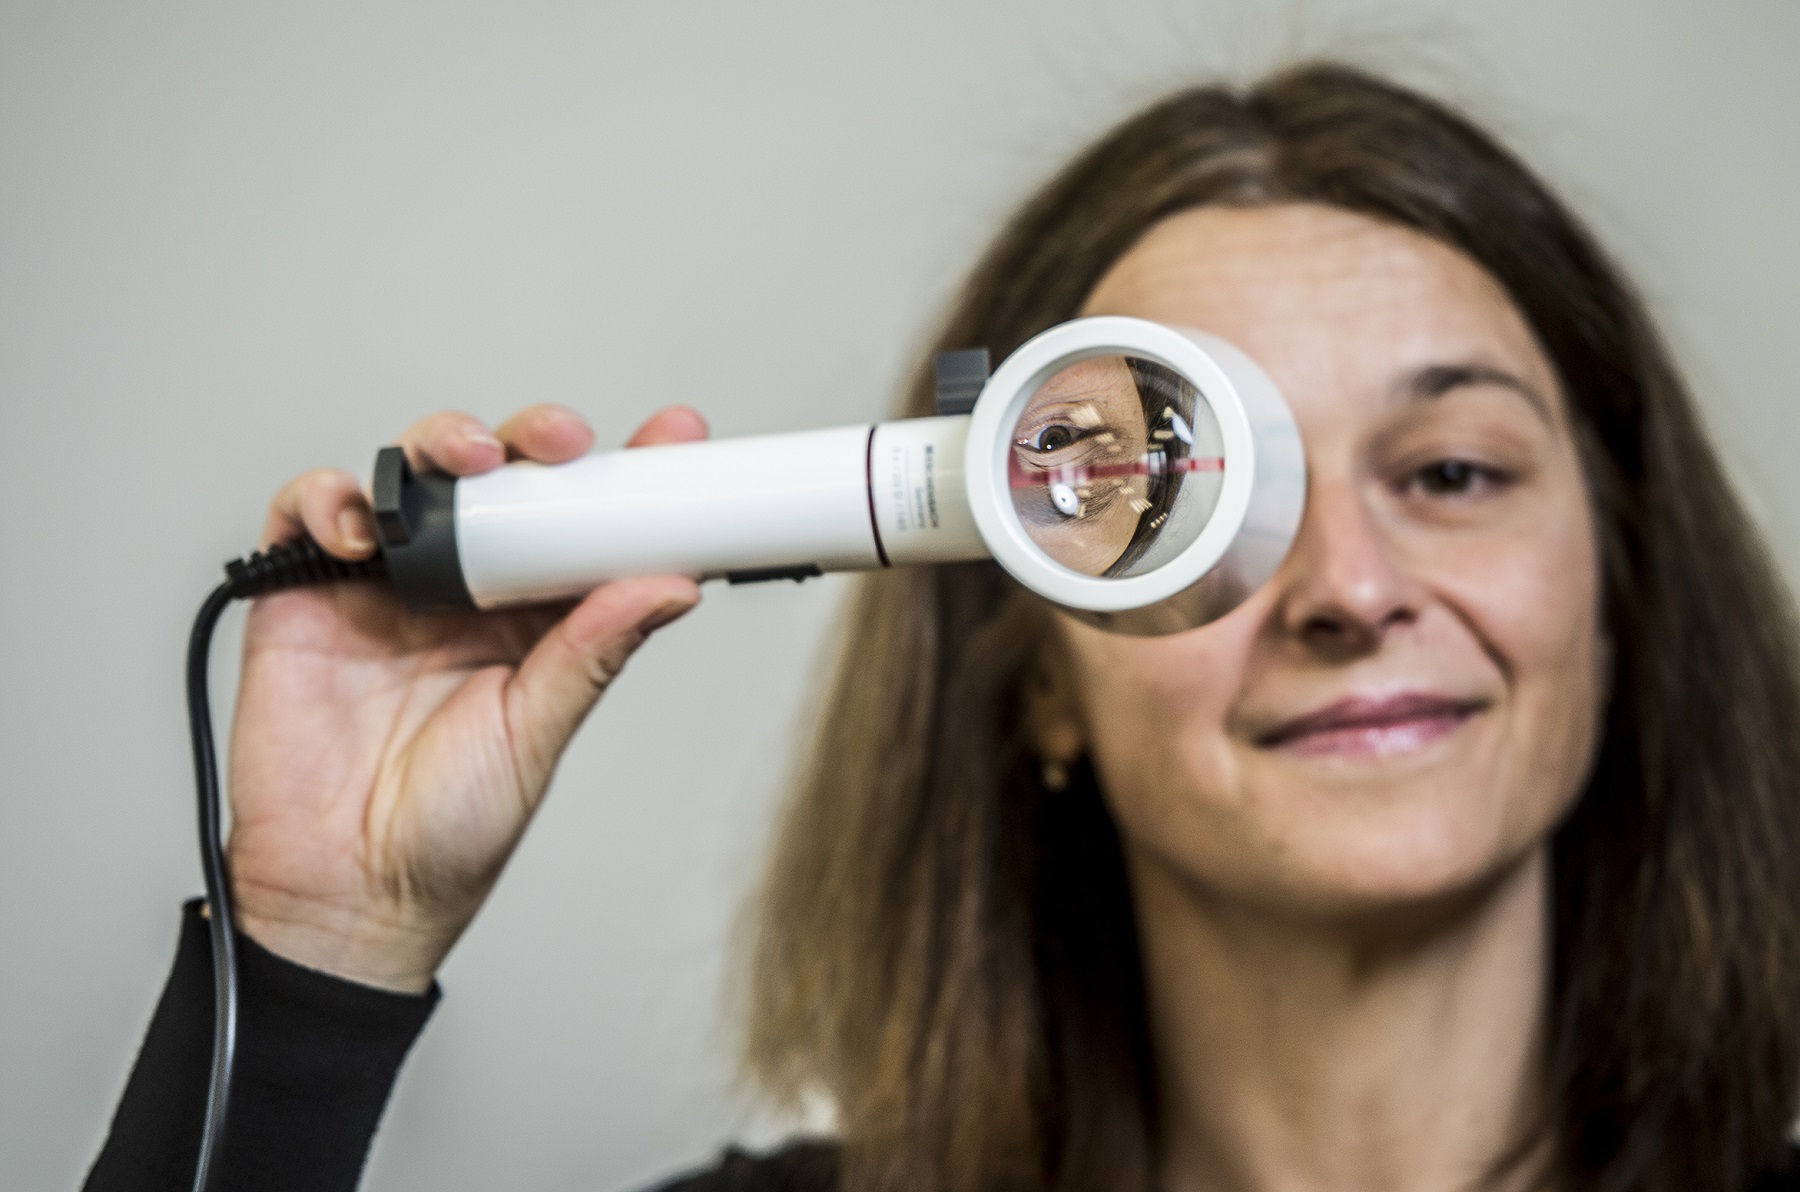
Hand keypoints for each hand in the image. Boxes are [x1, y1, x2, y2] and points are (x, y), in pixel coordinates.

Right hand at [224, 403, 706, 992]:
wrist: (348, 896)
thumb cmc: (449, 833)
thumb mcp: (538, 735)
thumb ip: (593, 655)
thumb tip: (670, 586)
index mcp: (532, 619)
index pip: (583, 527)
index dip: (625, 476)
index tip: (676, 437)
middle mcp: (462, 591)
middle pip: (499, 481)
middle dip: (532, 441)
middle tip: (562, 442)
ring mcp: (384, 588)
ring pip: (411, 478)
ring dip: (440, 446)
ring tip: (471, 461)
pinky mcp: (306, 597)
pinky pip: (309, 513)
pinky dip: (329, 499)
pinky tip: (361, 530)